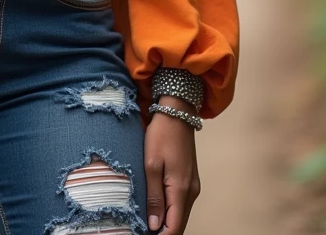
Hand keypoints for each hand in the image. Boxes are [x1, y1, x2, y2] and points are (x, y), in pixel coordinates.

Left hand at [143, 97, 200, 233]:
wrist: (177, 112)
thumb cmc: (161, 135)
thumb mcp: (151, 164)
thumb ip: (153, 196)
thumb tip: (154, 226)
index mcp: (181, 190)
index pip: (174, 228)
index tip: (142, 234)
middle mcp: (191, 192)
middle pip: (179, 224)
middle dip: (163, 231)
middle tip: (141, 228)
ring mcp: (192, 185)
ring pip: (180, 214)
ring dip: (166, 221)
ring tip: (145, 221)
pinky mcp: (189, 179)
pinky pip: (181, 202)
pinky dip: (170, 210)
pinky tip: (157, 207)